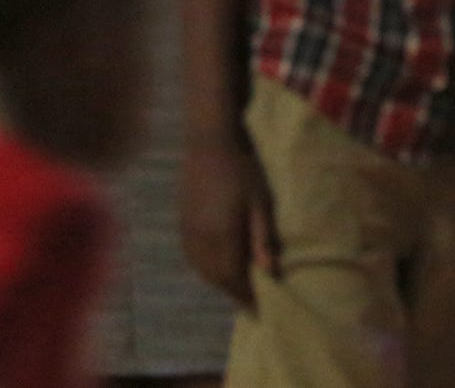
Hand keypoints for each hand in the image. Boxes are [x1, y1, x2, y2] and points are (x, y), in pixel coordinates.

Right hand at [180, 137, 276, 309]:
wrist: (208, 146)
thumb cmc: (242, 171)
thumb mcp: (260, 202)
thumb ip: (263, 238)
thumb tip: (271, 271)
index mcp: (221, 236)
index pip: (233, 278)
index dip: (246, 296)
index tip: (260, 308)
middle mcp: (200, 240)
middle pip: (216, 278)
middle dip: (234, 292)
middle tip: (252, 301)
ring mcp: (188, 233)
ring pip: (203, 270)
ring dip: (220, 282)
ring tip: (239, 287)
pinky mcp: (183, 225)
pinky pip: (193, 258)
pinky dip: (207, 269)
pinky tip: (218, 267)